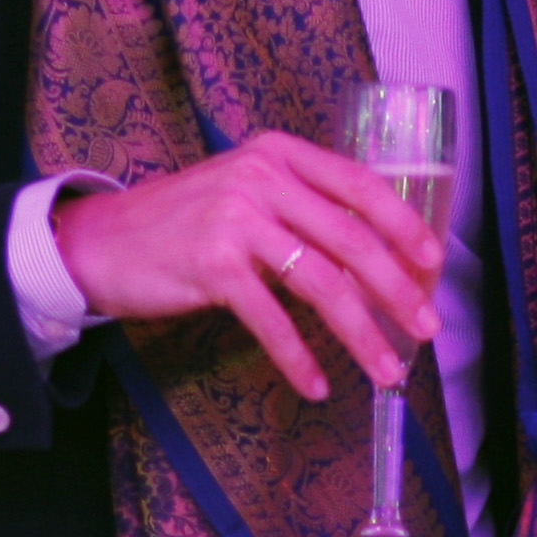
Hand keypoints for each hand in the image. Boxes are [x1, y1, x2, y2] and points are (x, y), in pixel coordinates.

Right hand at [52, 133, 442, 403]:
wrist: (102, 241)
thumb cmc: (182, 223)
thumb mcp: (244, 191)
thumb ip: (299, 205)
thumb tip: (373, 255)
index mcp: (278, 153)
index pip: (360, 185)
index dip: (404, 225)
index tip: (434, 263)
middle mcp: (261, 177)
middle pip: (352, 239)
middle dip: (398, 289)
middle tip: (427, 327)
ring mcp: (235, 219)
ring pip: (322, 282)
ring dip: (361, 333)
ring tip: (386, 369)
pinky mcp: (211, 265)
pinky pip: (273, 319)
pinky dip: (299, 358)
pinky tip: (316, 383)